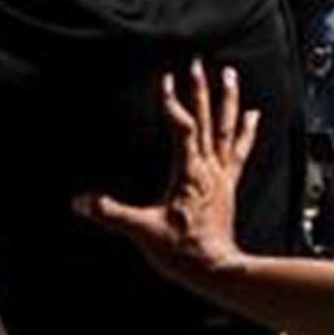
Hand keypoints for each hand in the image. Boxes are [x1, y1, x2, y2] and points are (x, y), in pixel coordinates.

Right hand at [76, 59, 259, 280]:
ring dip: (229, 102)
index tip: (165, 78)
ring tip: (231, 75)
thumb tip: (79, 201)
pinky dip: (246, 131)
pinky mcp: (228, 186)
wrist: (216, 271)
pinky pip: (239, 151)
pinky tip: (254, 116)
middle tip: (199, 63)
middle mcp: (209, 169)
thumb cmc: (182, 251)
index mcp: (188, 173)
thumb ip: (110, 212)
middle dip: (201, 90)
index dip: (172, 102)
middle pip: (206, 120)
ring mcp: (221, 176)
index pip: (181, 127)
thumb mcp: (141, 231)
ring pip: (226, 130)